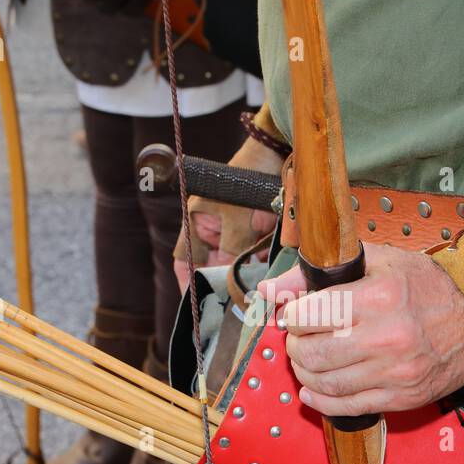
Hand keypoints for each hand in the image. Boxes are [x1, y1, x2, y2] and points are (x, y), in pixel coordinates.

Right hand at [173, 135, 281, 291]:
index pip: (185, 260)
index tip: (195, 306)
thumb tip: (226, 284)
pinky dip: (259, 267)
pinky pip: (254, 256)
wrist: (278, 155)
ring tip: (250, 296)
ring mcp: (234, 231)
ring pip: (235, 264)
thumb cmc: (249, 180)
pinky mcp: (256, 233)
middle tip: (230, 308)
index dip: (187, 282)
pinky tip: (266, 279)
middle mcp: (213, 230)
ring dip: (243, 278)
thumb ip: (231, 253)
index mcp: (197, 223)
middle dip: (222, 285)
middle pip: (212, 266)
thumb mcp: (238, 221)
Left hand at [259, 244, 463, 415]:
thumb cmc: (428, 286)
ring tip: (306, 359)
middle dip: (294, 345)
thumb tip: (270, 290)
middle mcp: (386, 337)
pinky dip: (321, 400)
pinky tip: (313, 388)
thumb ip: (320, 274)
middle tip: (298, 337)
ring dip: (304, 372)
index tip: (295, 313)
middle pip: (312, 352)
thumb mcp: (378, 263)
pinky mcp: (401, 397)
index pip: (310, 314)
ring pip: (325, 382)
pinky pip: (347, 406)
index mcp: (379, 297)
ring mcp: (394, 372)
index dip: (292, 315)